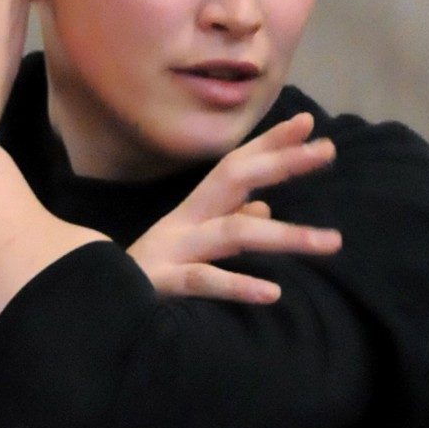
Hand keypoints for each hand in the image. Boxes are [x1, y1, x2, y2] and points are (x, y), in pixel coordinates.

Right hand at [130, 112, 341, 301]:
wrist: (97, 305)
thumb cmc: (151, 274)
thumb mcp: (193, 245)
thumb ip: (230, 222)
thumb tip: (265, 205)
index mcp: (195, 211)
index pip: (235, 166)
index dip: (270, 143)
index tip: (308, 123)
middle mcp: (186, 221)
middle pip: (234, 178)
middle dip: (281, 162)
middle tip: (328, 150)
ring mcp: (175, 250)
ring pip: (233, 233)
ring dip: (284, 235)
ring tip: (331, 242)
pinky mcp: (164, 283)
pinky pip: (205, 281)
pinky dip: (238, 285)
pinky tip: (271, 292)